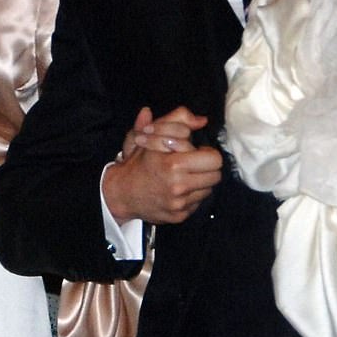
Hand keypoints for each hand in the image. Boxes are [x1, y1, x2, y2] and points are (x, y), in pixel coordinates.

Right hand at [105, 106, 221, 224]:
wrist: (121, 193)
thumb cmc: (137, 162)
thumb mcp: (151, 134)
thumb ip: (177, 120)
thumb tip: (201, 120)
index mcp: (173, 164)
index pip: (214, 159)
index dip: (206, 152)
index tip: (196, 151)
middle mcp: (178, 186)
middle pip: (216, 175)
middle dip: (207, 167)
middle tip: (193, 163)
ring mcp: (179, 204)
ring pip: (209, 189)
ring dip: (200, 181)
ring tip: (184, 175)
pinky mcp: (179, 216)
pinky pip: (198, 203)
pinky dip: (192, 195)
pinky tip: (178, 189)